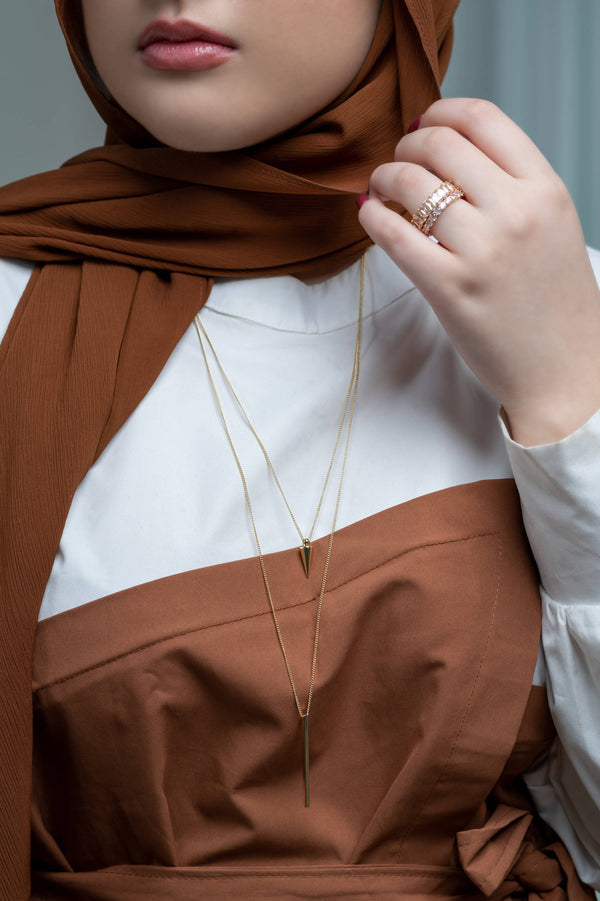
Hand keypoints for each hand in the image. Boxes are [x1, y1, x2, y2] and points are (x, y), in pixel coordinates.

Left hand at [358, 97, 599, 445]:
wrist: (563, 369)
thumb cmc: (554, 301)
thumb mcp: (553, 226)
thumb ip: (512, 186)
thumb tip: (451, 149)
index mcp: (545, 189)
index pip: (482, 118)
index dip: (441, 112)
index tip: (423, 123)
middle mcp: (516, 212)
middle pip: (439, 144)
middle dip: (407, 145)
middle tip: (398, 160)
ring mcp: (483, 250)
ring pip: (411, 183)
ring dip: (384, 177)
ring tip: (380, 188)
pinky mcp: (450, 289)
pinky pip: (394, 235)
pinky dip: (372, 216)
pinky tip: (369, 213)